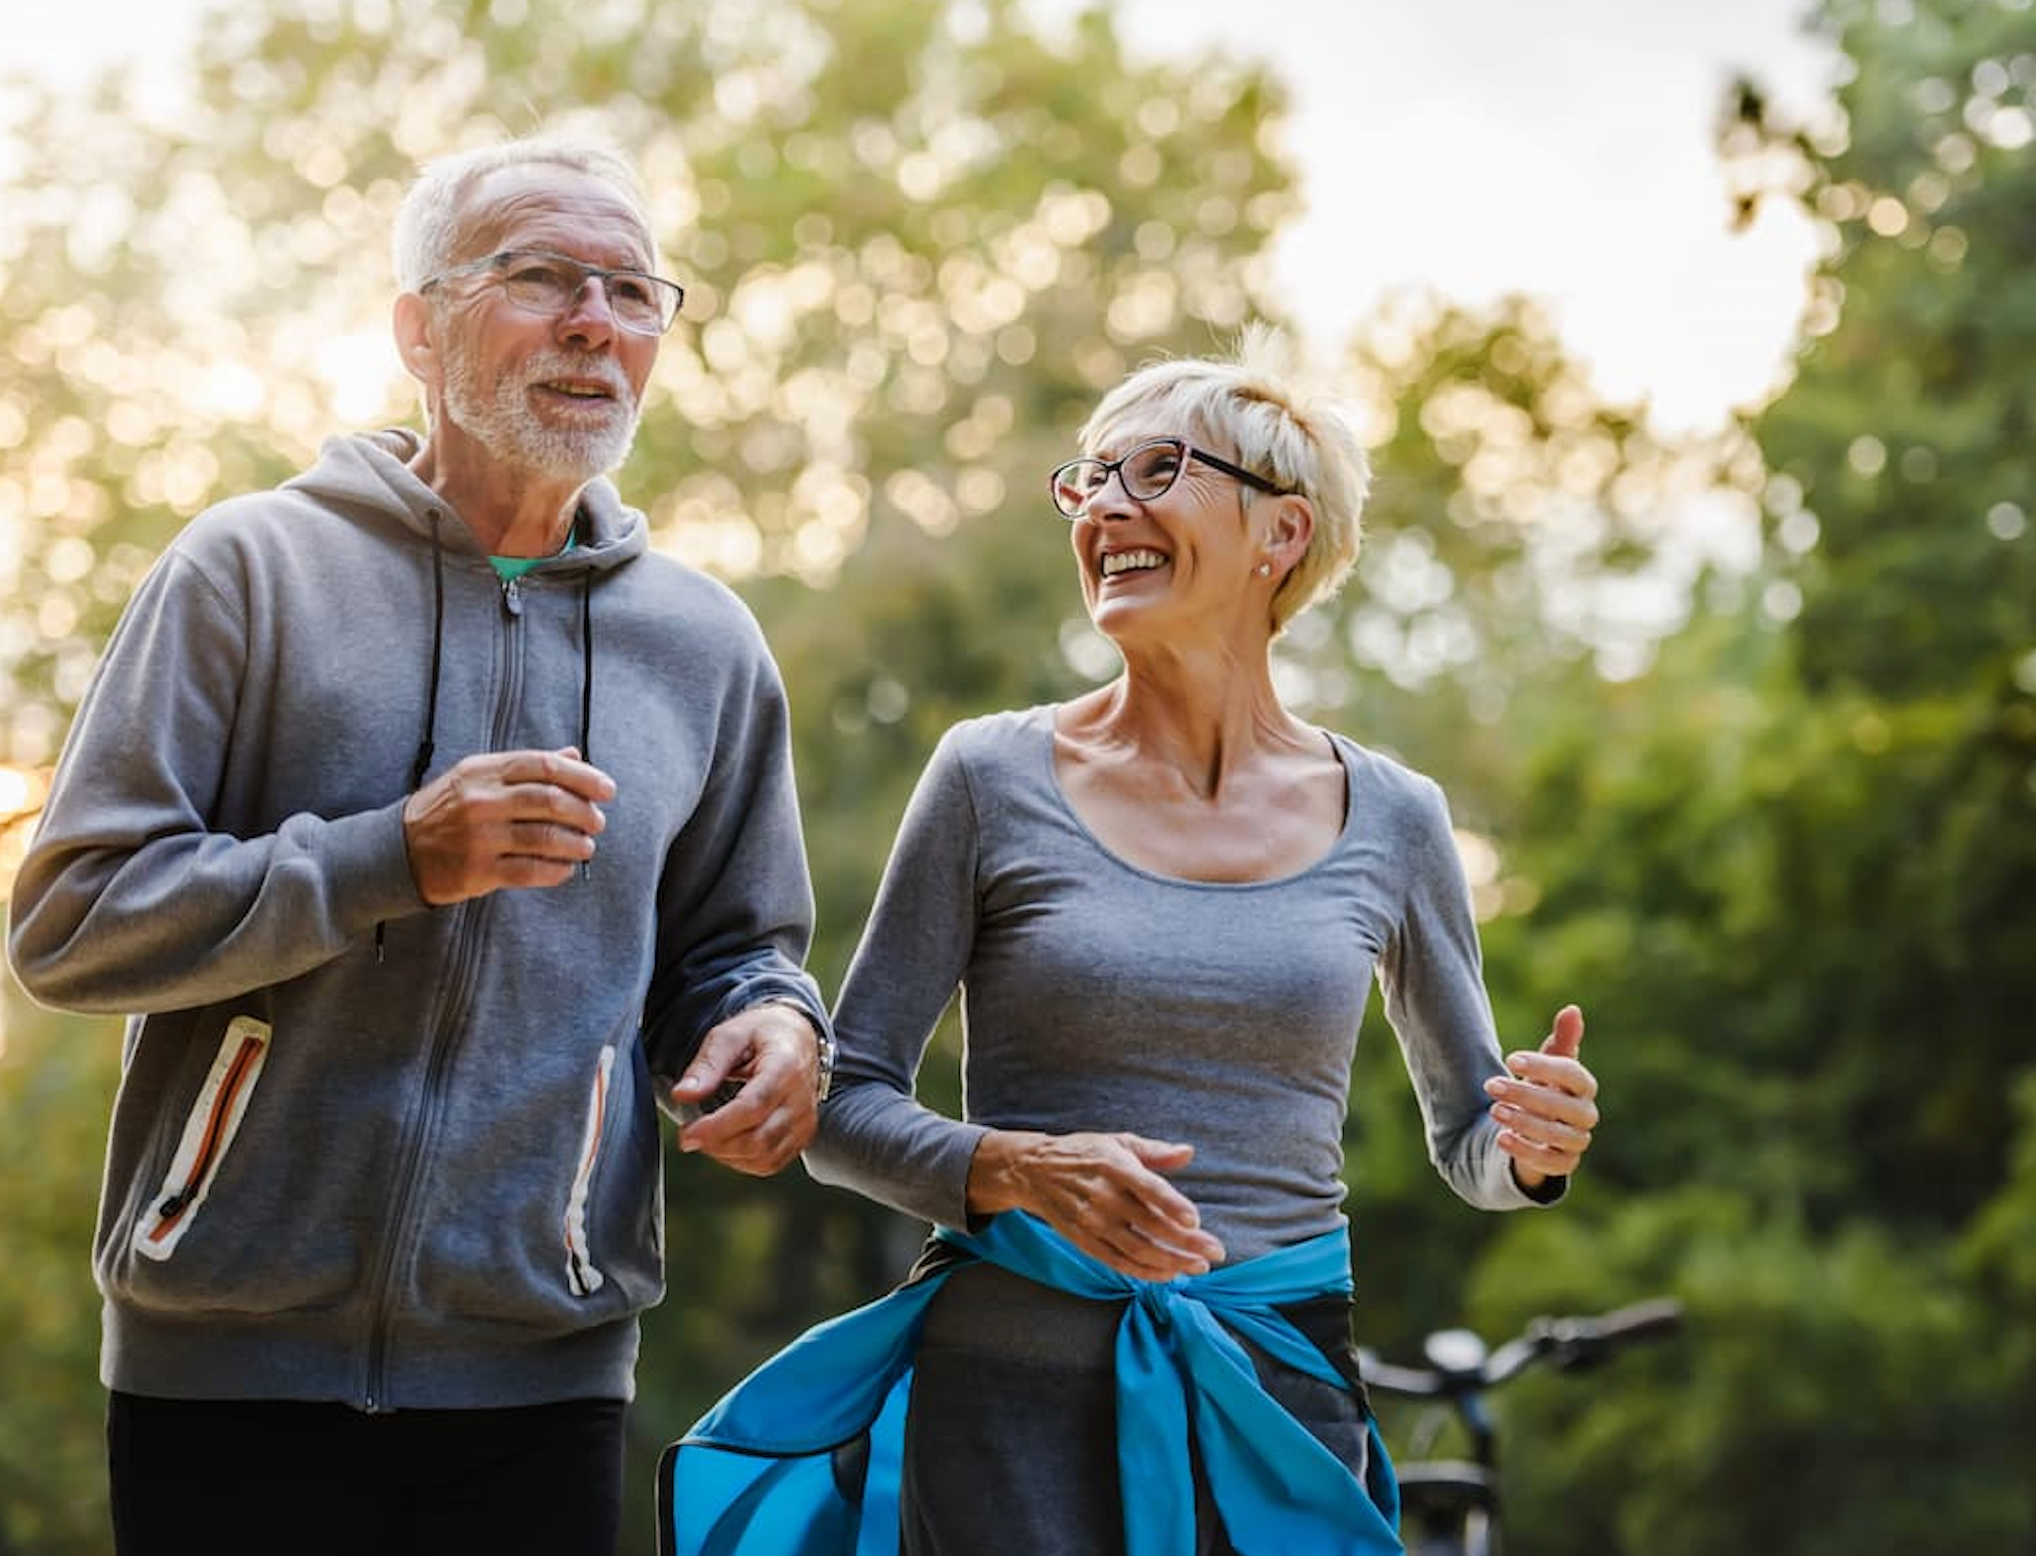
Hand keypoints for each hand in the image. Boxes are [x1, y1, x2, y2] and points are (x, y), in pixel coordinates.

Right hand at [402, 747, 614, 905]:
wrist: (396, 849)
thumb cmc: (447, 809)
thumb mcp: (479, 777)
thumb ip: (526, 767)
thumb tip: (574, 754)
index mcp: (484, 771)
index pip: (545, 766)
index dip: (584, 776)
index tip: (608, 789)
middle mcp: (481, 800)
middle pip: (550, 801)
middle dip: (584, 812)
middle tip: (598, 821)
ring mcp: (478, 837)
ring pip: (545, 838)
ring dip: (576, 844)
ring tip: (586, 847)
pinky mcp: (477, 871)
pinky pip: (530, 871)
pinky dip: (556, 871)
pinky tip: (566, 869)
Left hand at [671, 1002, 820, 1175]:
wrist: (798, 1038)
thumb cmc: (763, 1034)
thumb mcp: (731, 1034)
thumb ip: (707, 1064)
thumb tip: (683, 1094)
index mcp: (785, 1067)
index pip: (753, 1107)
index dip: (717, 1127)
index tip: (687, 1134)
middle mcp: (801, 1099)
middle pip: (758, 1139)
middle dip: (716, 1145)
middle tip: (688, 1135)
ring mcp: (805, 1121)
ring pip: (764, 1157)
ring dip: (727, 1155)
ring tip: (707, 1136)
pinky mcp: (802, 1136)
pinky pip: (771, 1163)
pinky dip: (743, 1161)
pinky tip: (727, 1143)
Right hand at [966, 1129, 1226, 1280]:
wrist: (1034, 1171)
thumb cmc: (1085, 1153)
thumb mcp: (1118, 1142)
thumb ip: (1155, 1151)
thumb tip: (1188, 1152)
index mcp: (1115, 1166)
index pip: (1148, 1188)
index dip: (1171, 1205)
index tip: (1195, 1220)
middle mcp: (1104, 1197)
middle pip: (1151, 1225)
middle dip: (1187, 1243)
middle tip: (1216, 1253)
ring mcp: (1093, 1222)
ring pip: (1138, 1250)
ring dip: (1172, 1262)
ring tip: (1198, 1267)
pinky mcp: (1085, 1241)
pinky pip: (1119, 1263)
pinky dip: (1145, 1272)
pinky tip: (1168, 1274)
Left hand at [1485, 1004, 1597, 1189]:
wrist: (1538, 1129)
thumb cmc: (1545, 1089)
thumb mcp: (1547, 1065)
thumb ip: (1561, 1040)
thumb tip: (1573, 1009)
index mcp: (1583, 1087)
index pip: (1573, 1075)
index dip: (1544, 1067)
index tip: (1510, 1059)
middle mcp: (1585, 1115)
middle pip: (1564, 1107)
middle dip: (1526, 1095)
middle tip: (1491, 1085)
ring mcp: (1577, 1141)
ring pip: (1558, 1135)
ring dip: (1524, 1122)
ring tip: (1494, 1110)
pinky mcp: (1564, 1163)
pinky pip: (1551, 1163)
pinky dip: (1526, 1151)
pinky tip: (1502, 1138)